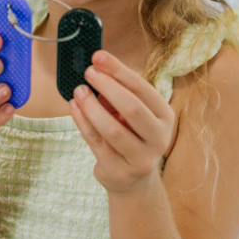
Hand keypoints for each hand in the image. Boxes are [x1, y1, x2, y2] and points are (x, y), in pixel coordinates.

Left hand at [69, 49, 176, 193]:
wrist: (134, 181)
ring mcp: (141, 158)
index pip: (142, 89)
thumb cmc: (131, 135)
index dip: (119, 71)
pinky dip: (82, 122)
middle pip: (132, 108)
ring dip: (91, 106)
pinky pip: (96, 142)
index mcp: (164, 116)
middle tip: (88, 72)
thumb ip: (120, 94)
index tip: (98, 56)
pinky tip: (74, 107)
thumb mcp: (133, 114)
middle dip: (107, 86)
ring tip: (78, 90)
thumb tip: (97, 69)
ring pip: (112, 129)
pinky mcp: (119, 171)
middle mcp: (158, 138)